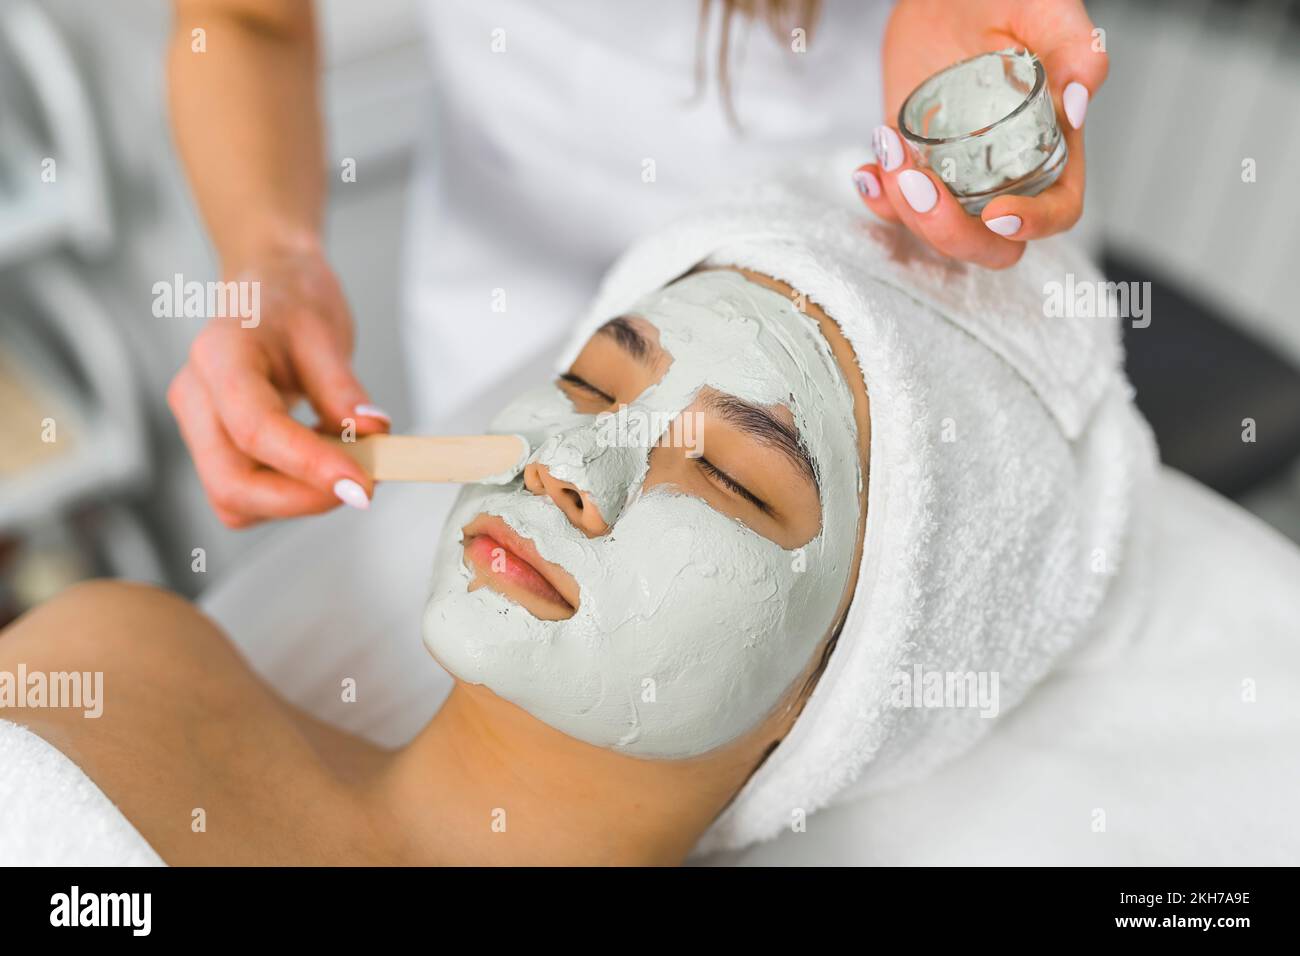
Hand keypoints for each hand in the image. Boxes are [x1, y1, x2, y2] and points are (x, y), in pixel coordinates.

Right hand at [166, 237, 388, 527]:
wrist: (265, 284)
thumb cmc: (290, 300)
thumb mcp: (325, 332)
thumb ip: (344, 389)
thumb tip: (372, 434)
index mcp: (219, 356)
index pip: (256, 428)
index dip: (309, 465)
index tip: (361, 485)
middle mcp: (195, 397)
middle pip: (232, 483)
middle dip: (300, 499)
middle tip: (360, 486)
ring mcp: (198, 427)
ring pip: (235, 500)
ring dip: (296, 500)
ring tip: (343, 465)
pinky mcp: (214, 448)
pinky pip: (245, 496)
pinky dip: (289, 494)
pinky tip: (321, 462)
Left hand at [854, 0, 1107, 268]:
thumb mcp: (1044, 11)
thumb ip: (1075, 47)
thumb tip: (1079, 104)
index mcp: (1052, 147)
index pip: (1058, 210)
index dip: (1034, 225)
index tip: (998, 213)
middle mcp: (1006, 174)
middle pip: (989, 244)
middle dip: (950, 231)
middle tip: (918, 182)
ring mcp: (959, 179)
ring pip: (937, 232)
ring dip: (904, 206)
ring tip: (886, 141)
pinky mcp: (918, 169)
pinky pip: (898, 210)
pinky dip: (879, 201)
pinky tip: (867, 171)